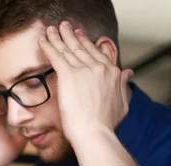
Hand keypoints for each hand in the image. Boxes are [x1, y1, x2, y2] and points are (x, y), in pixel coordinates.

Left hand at [38, 21, 132, 143]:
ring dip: (58, 37)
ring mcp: (84, 70)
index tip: (81, 37)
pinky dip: (48, 46)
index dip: (88, 44)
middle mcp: (100, 68)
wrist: (94, 133)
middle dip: (71, 36)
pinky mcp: (68, 75)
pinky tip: (42, 40)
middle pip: (82, 48)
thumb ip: (123, 86)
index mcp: (112, 73)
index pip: (98, 54)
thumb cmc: (106, 125)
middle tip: (65, 27)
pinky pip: (56, 56)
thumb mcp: (122, 103)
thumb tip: (128, 73)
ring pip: (68, 49)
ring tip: (51, 30)